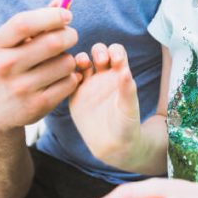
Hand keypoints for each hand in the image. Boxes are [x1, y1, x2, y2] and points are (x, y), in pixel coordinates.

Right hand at [0, 7, 81, 133]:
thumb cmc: (10, 66)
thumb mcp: (13, 43)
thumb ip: (37, 21)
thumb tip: (61, 0)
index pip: (24, 23)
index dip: (51, 15)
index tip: (67, 15)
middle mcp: (6, 65)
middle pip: (53, 42)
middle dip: (70, 35)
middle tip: (70, 36)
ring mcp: (21, 87)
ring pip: (66, 62)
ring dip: (70, 59)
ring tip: (60, 62)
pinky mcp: (38, 105)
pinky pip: (70, 82)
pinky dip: (72, 77)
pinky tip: (61, 79)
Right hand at [69, 43, 142, 166]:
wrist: (113, 146)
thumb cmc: (127, 125)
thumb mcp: (129, 107)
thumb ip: (127, 89)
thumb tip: (125, 70)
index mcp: (119, 75)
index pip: (116, 52)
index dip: (115, 51)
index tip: (116, 60)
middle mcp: (104, 76)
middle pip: (98, 52)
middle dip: (98, 51)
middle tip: (100, 61)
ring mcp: (88, 85)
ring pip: (82, 62)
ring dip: (81, 58)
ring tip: (83, 64)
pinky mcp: (75, 95)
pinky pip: (68, 79)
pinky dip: (68, 75)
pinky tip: (73, 80)